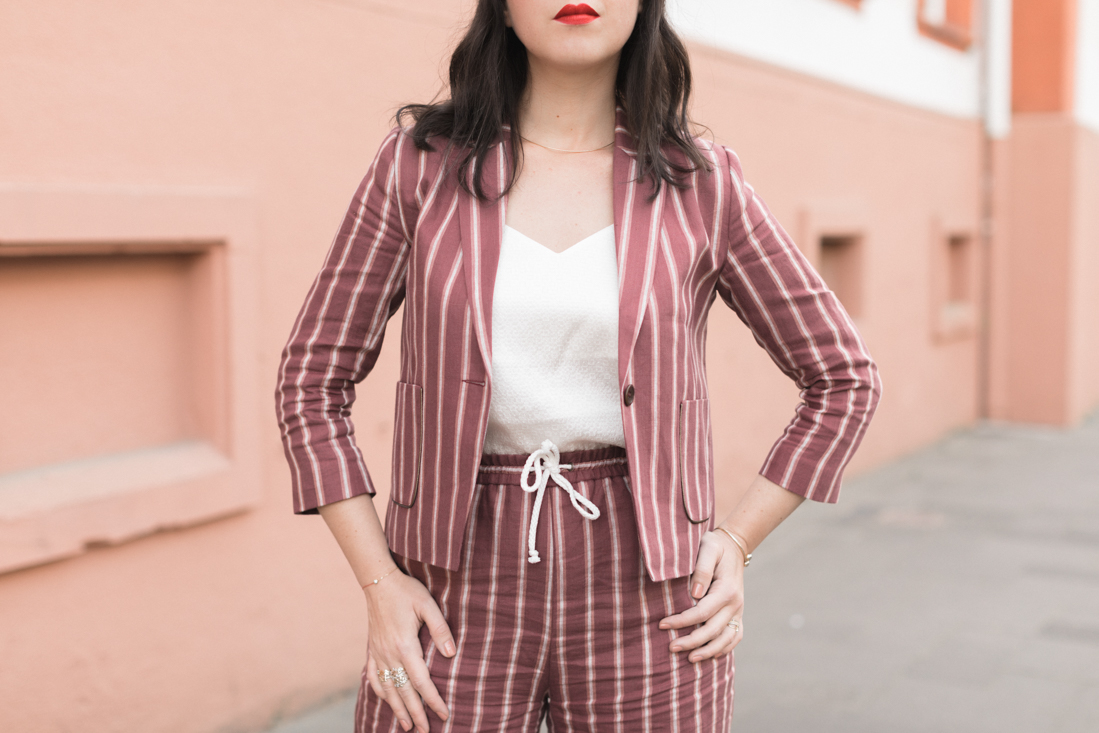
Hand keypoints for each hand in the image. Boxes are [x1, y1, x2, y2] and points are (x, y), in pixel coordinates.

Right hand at [363, 569, 455, 731]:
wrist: (378, 581)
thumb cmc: (406, 591)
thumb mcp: (428, 605)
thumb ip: (441, 630)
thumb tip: (451, 654)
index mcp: (405, 646)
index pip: (422, 682)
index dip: (433, 700)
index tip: (444, 714)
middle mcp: (390, 654)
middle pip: (404, 692)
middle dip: (416, 713)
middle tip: (425, 731)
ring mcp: (378, 653)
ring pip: (388, 689)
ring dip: (398, 709)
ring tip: (407, 726)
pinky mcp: (372, 649)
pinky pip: (374, 677)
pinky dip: (381, 692)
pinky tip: (387, 700)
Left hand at [658, 528, 744, 662]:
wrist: (734, 547)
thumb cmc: (716, 546)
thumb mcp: (708, 548)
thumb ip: (701, 568)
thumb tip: (694, 594)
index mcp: (726, 590)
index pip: (701, 612)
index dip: (681, 621)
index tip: (662, 624)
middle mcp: (735, 604)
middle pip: (713, 630)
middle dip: (691, 641)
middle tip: (671, 647)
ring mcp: (739, 611)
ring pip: (726, 639)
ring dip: (708, 651)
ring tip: (690, 659)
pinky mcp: (738, 614)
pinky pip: (735, 637)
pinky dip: (724, 649)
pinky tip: (709, 655)